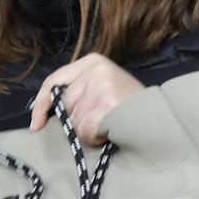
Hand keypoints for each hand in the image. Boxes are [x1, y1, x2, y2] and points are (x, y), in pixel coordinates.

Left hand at [29, 53, 143, 144]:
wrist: (161, 117)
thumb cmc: (132, 106)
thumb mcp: (104, 87)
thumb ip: (79, 90)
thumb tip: (46, 108)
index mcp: (93, 61)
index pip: (55, 82)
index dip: (42, 105)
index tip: (36, 123)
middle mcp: (96, 70)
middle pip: (64, 104)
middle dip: (76, 118)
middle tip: (100, 119)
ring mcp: (102, 88)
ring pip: (74, 120)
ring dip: (87, 130)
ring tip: (109, 124)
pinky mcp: (106, 107)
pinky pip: (84, 130)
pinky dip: (94, 137)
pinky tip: (109, 132)